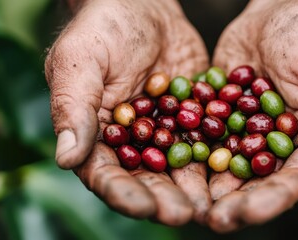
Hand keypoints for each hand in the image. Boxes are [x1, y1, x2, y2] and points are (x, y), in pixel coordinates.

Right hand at [45, 0, 210, 224]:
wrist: (144, 7)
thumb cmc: (103, 29)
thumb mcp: (81, 61)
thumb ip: (74, 108)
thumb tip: (65, 158)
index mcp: (96, 135)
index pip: (105, 173)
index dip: (122, 192)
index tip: (142, 206)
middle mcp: (131, 142)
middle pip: (146, 178)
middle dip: (163, 199)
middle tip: (184, 214)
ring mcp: (164, 133)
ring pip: (178, 167)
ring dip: (193, 187)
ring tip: (210, 204)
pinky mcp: (192, 119)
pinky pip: (205, 140)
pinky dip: (216, 156)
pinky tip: (231, 169)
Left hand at [207, 0, 297, 231]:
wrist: (279, 10)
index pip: (297, 179)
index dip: (274, 198)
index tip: (249, 211)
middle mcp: (276, 145)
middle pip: (257, 182)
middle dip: (236, 202)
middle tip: (214, 220)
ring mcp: (245, 133)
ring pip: (226, 167)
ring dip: (208, 187)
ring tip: (189, 204)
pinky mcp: (220, 117)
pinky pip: (204, 138)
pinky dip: (189, 152)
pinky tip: (170, 165)